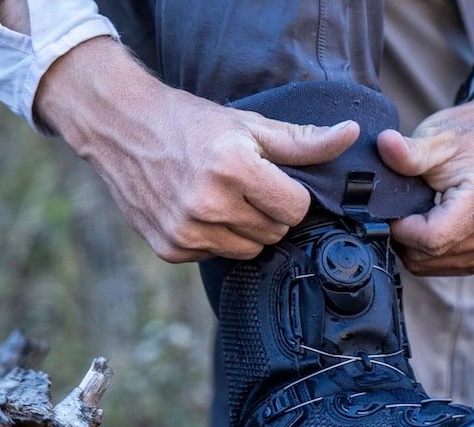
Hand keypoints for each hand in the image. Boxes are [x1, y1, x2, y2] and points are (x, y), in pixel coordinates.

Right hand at [35, 38, 359, 261]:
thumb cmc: (191, 123)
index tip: (272, 178)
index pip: (295, 208)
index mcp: (232, 168)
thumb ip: (303, 141)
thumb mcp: (249, 125)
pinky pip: (217, 256)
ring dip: (246, 228)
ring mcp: (185, 231)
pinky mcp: (169, 249)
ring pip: (249, 250)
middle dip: (270, 211)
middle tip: (245, 185)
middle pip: (276, 232)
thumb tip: (352, 134)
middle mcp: (207, 204)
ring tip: (223, 197)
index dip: (291, 193)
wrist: (121, 128)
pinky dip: (216, 238)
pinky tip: (199, 210)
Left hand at [377, 81, 473, 274]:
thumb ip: (409, 152)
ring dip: (416, 246)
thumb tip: (383, 145)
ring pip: (434, 266)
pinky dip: (430, 251)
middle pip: (430, 256)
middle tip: (400, 210)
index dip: (402, 229)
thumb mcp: (438, 138)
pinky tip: (431, 224)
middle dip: (405, 238)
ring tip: (418, 213)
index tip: (390, 210)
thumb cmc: (473, 135)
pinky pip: (446, 267)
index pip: (432, 239)